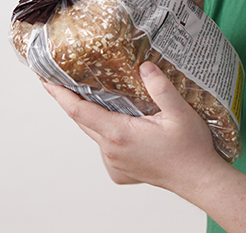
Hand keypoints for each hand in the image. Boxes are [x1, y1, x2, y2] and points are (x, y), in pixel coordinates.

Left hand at [43, 62, 218, 196]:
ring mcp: (114, 163)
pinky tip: (118, 125)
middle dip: (72, 102)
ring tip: (96, 98)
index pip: (79, 111)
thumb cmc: (190, 149)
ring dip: (90, 116)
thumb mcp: (180, 113)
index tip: (47, 82)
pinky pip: (104, 148)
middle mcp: (111, 150)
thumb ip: (161, 88)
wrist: (199, 179)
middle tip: (67, 82)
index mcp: (119, 134)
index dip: (61, 95)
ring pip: (93, 134)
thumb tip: (144, 67)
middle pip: (82, 122)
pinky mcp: (120, 171)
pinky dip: (104, 133)